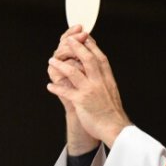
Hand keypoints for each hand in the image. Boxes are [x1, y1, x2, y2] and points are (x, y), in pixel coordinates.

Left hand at [46, 31, 130, 147]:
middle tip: (68, 40)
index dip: (91, 46)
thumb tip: (99, 72)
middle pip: (87, 59)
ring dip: (60, 65)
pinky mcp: (81, 101)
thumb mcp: (112, 92)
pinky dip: (56, 88)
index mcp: (107, 79)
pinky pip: (66, 91)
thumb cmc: (112, 113)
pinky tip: (49, 86)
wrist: (115, 128)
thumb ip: (104, 81)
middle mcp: (99, 82)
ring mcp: (90, 91)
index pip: (99, 57)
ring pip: (73, 72)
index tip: (84, 37)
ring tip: (52, 61)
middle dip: (77, 47)